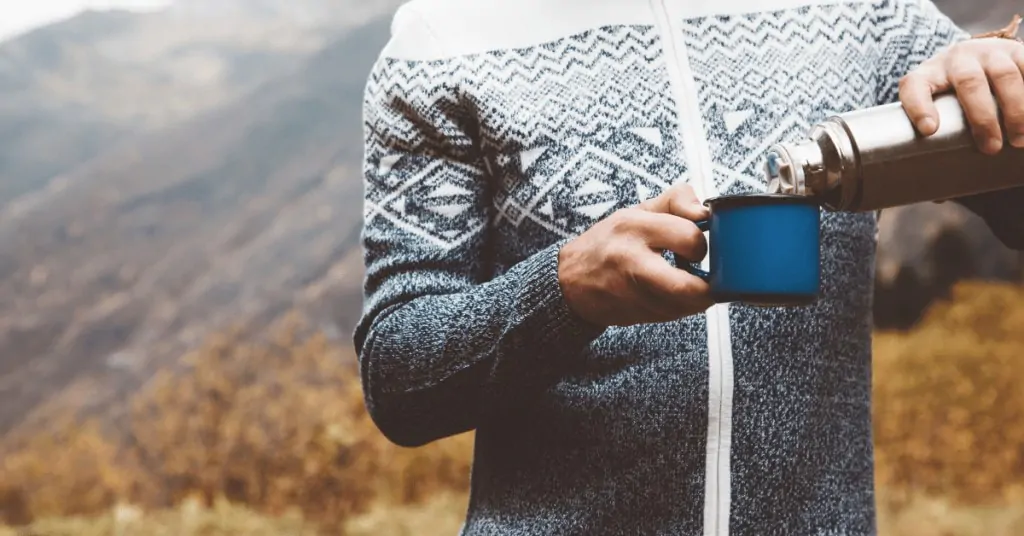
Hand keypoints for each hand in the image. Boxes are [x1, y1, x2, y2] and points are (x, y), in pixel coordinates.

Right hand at [557, 183, 713, 326]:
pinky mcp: (634, 315)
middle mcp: (630, 261)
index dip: (701, 243)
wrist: (570, 280)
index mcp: (634, 227)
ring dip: (694, 296)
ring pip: (684, 305)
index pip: (689, 237)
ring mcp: (631, 293)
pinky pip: (673, 315)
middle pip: (687, 288)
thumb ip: (677, 201)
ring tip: (684, 281)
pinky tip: (668, 292)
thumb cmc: (609, 242)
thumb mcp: (639, 210)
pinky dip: (679, 306)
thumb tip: (707, 214)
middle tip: (706, 275)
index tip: (694, 245)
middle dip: (708, 285)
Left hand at [900, 36, 1023, 154]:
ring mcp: (989, 52)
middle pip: (969, 83)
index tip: (929, 130)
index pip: (915, 86)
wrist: (976, 54)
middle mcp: (957, 58)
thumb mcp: (936, 104)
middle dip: (982, 118)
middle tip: (991, 148)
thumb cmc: (952, 93)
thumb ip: (936, 132)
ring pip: (1004, 75)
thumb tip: (939, 185)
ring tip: (1020, 140)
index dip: (919, 107)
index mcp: (928, 74)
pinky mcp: (1016, 51)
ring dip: (1016, 109)